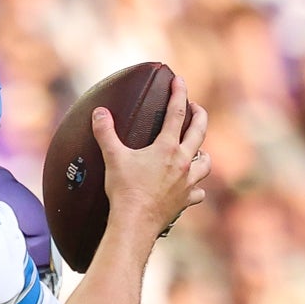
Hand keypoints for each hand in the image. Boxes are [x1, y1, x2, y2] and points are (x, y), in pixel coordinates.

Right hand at [91, 81, 212, 240]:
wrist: (135, 223)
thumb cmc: (125, 190)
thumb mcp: (113, 158)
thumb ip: (106, 133)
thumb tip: (99, 113)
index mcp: (167, 147)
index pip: (177, 112)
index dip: (179, 93)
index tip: (179, 80)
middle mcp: (183, 162)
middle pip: (200, 131)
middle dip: (200, 115)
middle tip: (196, 108)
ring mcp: (187, 182)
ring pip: (205, 163)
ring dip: (203, 154)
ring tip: (197, 151)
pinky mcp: (185, 201)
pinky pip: (198, 192)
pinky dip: (196, 188)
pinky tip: (191, 188)